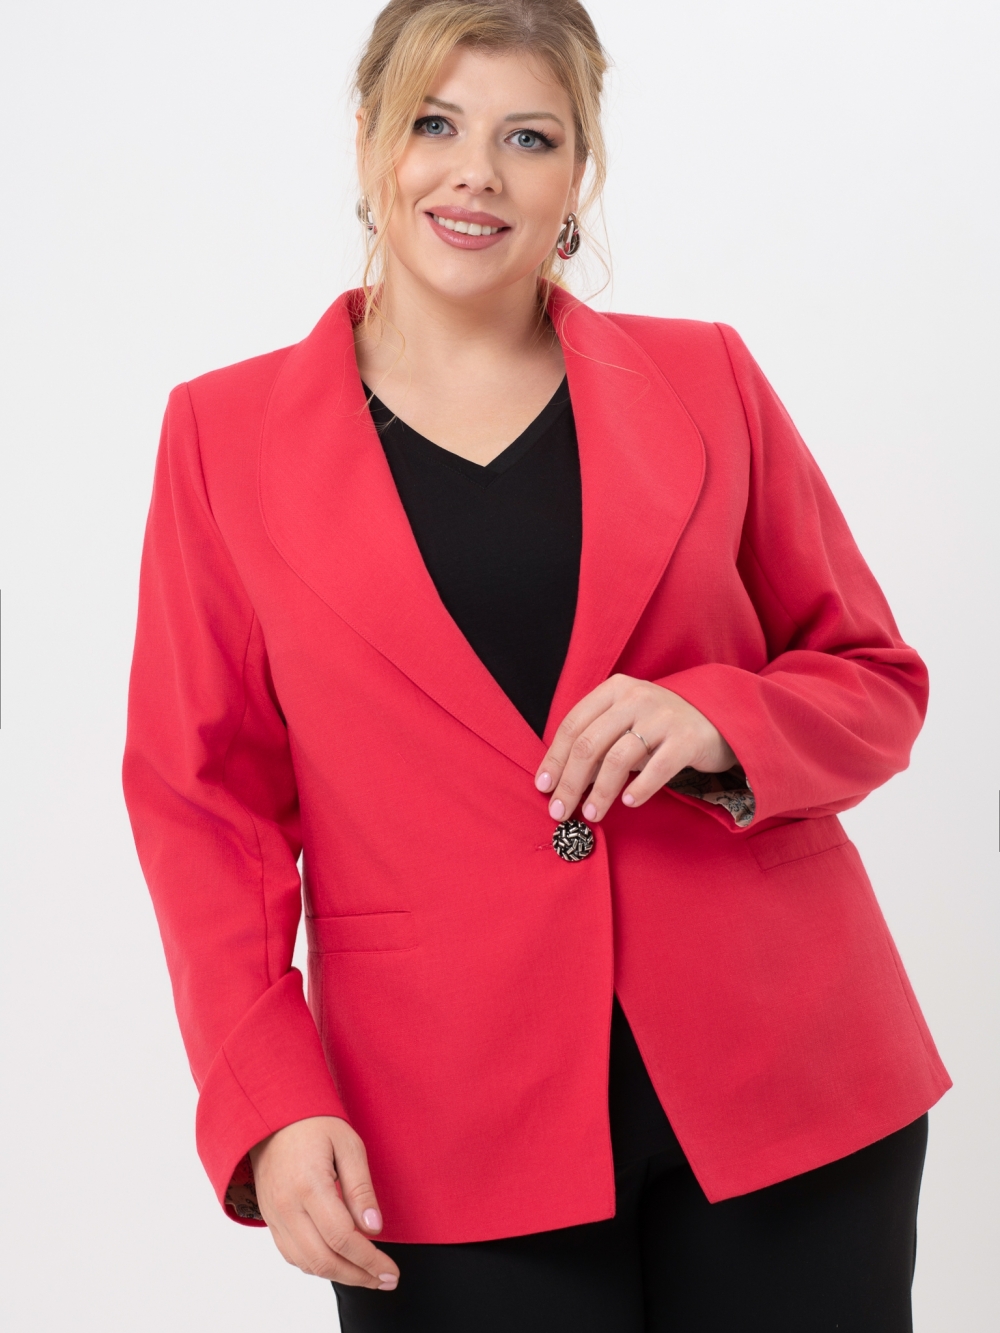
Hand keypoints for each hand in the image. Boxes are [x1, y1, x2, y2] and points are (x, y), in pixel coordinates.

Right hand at [248, 1116, 399, 1290]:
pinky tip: (340, 1264)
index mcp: (310, 1185)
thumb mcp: (348, 1145)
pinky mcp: (270, 1220)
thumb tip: (374, 1229)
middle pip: (324, 1260)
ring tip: (368, 1276)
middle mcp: (287, 1207)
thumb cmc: (314, 1125)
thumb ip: (361, 1189)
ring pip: (307, 1264)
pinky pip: (293, 1256)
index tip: (392, 1271)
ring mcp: (274, 1217)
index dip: (370, 1260)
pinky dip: (318, 1267)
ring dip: (341, 1276)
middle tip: (386, 1280)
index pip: (343, 1237)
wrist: (273, 1118)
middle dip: (359, 1276)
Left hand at [535, 674, 735, 822]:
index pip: (572, 724)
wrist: (717, 718)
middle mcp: (635, 698)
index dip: (555, 758)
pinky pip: (658, 767)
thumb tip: (562, 782)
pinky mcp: (687, 738)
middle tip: (560, 811)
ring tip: (592, 814)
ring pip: (619, 758)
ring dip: (600, 791)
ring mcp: (662, 716)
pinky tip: (629, 802)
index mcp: (614, 689)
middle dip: (570, 782)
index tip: (543, 787)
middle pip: (589, 744)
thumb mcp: (625, 723)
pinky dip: (640, 788)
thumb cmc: (661, 726)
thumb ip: (597, 744)